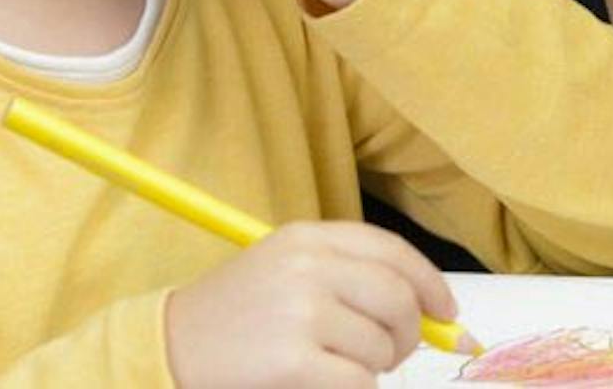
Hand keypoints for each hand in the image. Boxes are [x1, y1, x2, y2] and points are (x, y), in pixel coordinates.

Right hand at [164, 222, 455, 388]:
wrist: (166, 349)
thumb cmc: (233, 316)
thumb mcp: (284, 272)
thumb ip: (351, 279)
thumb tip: (433, 313)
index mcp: (306, 238)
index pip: (392, 252)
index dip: (429, 283)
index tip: (447, 311)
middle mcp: (307, 266)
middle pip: (397, 299)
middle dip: (408, 334)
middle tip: (393, 354)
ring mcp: (300, 312)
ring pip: (380, 346)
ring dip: (372, 367)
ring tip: (334, 366)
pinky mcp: (292, 359)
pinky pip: (358, 381)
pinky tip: (324, 383)